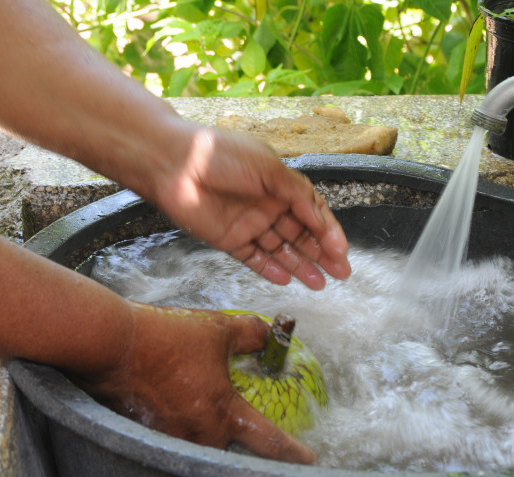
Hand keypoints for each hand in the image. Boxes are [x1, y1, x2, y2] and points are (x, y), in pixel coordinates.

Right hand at [69, 303, 316, 463]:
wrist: (111, 343)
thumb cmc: (166, 337)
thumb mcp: (217, 329)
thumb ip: (250, 334)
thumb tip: (269, 332)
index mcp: (222, 414)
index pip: (267, 441)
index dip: (291, 452)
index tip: (308, 460)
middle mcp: (197, 436)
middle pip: (230, 455)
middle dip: (243, 451)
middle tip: (250, 439)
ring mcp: (168, 439)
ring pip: (199, 450)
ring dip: (208, 438)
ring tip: (206, 418)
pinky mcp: (143, 434)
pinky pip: (171, 440)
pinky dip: (179, 428)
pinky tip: (174, 409)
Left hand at [151, 126, 350, 289]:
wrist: (173, 164)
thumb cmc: (221, 155)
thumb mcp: (269, 168)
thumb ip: (299, 196)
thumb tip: (322, 221)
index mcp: (280, 184)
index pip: (313, 213)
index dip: (329, 233)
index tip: (341, 253)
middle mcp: (267, 205)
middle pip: (301, 234)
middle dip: (321, 254)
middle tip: (340, 273)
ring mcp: (248, 224)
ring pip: (280, 249)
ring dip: (300, 265)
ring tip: (319, 283)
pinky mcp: (228, 240)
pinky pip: (254, 258)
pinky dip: (269, 269)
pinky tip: (287, 279)